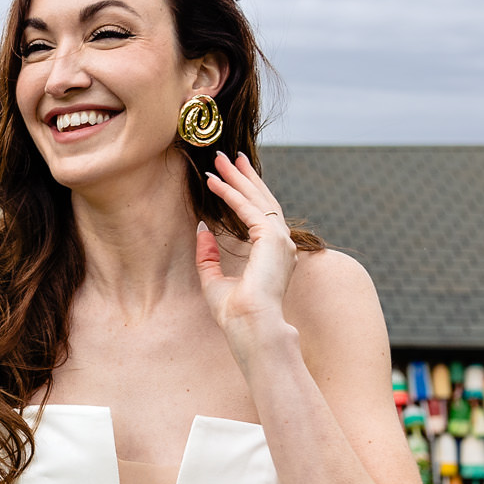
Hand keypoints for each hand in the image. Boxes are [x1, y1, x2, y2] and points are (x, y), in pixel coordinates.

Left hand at [195, 151, 298, 357]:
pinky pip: (248, 209)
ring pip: (257, 199)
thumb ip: (208, 255)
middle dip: (243, 177)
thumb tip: (202, 228)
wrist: (250, 326)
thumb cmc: (236, 314)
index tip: (231, 176)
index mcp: (273, 254)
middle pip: (262, 201)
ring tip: (220, 160)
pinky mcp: (271, 239)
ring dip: (237, 178)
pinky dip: (230, 194)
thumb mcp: (214, 280)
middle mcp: (281, 244)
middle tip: (228, 157)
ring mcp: (280, 240)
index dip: (245, 194)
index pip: (259, 215)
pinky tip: (215, 182)